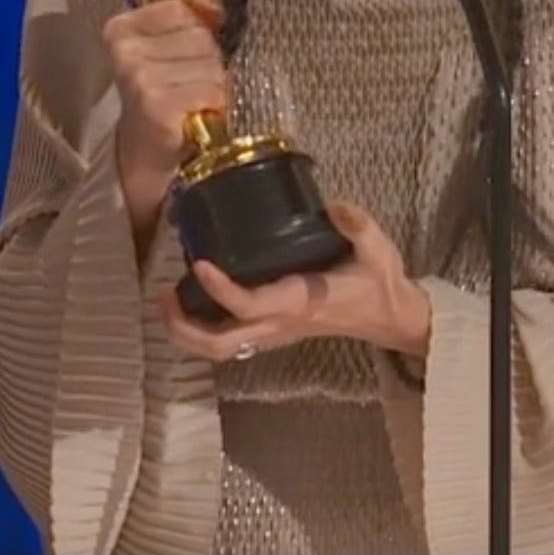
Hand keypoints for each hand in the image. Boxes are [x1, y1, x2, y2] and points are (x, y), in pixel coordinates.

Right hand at [101, 0, 226, 234]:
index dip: (196, 33)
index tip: (182, 58)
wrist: (150, 159)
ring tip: (194, 103)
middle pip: (200, 36)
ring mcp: (140, 76)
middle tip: (190, 86)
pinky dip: (213, 105)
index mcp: (121, 28)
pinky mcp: (156, 103)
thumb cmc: (168, 98)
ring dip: (213, 86)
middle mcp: (126, 49)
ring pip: (211, 63)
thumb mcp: (177, 49)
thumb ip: (192, 15)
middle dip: (208, 61)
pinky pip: (209, 90)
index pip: (182, 9)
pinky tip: (196, 118)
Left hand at [160, 202, 431, 361]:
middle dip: (184, 325)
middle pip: (219, 342)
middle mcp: (281, 324)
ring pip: (219, 349)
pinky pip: (228, 342)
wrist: (391, 319)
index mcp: (302, 302)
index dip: (221, 289)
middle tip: (162, 295)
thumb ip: (359, 227)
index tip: (199, 263)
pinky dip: (201, 330)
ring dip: (186, 332)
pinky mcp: (274, 333)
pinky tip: (193, 302)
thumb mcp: (379, 250)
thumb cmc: (380, 284)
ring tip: (167, 300)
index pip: (251, 304)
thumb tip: (334, 205)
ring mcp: (275, 334)